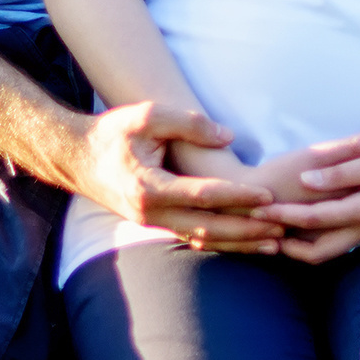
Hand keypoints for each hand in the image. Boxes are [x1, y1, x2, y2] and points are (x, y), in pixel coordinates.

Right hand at [73, 102, 283, 251]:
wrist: (76, 158)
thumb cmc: (111, 133)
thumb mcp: (146, 115)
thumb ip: (188, 123)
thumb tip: (228, 136)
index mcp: (150, 187)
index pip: (205, 196)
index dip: (239, 196)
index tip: (269, 195)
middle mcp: (152, 213)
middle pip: (210, 227)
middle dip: (249, 229)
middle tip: (284, 226)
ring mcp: (153, 223)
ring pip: (204, 239)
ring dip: (240, 243)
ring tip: (275, 243)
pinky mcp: (155, 224)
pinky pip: (193, 238)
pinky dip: (222, 243)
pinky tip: (246, 243)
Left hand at [251, 126, 359, 264]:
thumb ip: (342, 171)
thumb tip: (308, 181)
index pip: (314, 221)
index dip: (284, 216)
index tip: (258, 210)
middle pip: (319, 252)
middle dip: (288, 247)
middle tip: (261, 236)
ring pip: (330, 250)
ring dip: (302, 246)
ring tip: (274, 237)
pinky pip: (341, 241)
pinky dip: (319, 239)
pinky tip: (303, 229)